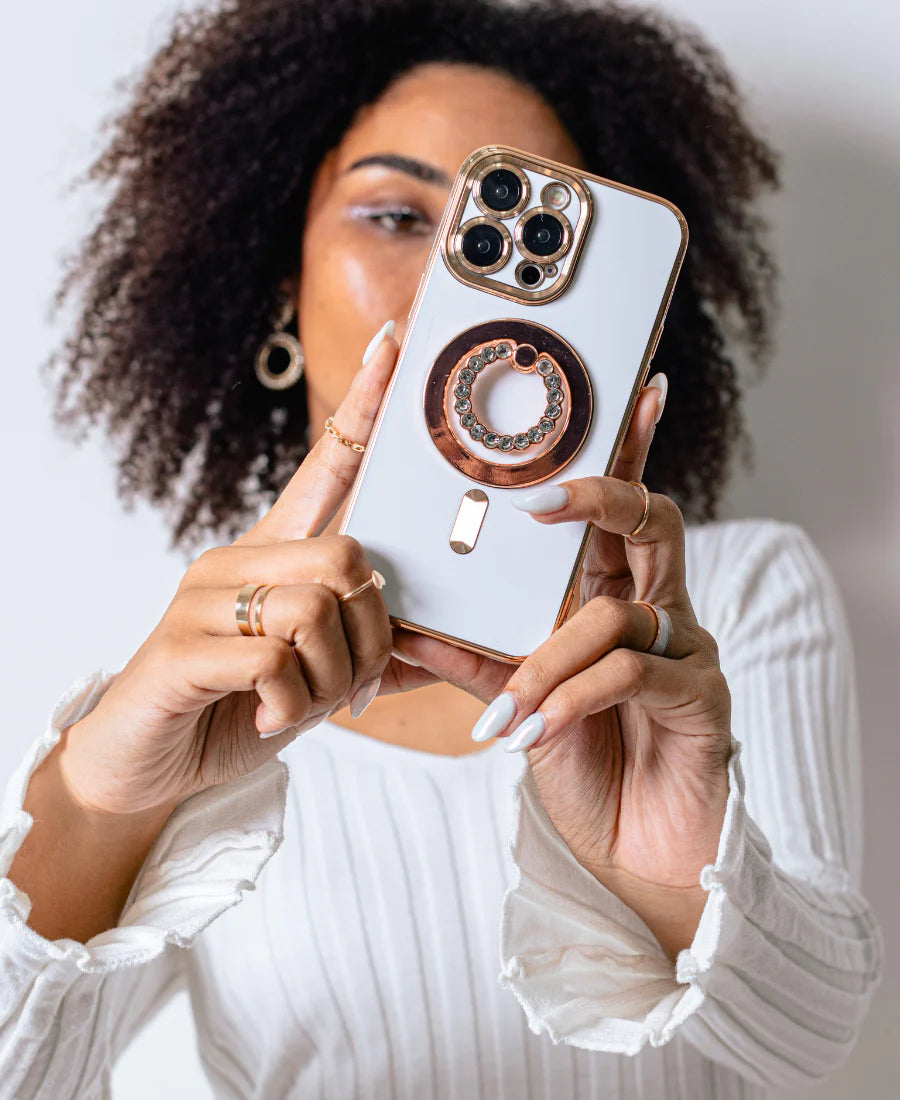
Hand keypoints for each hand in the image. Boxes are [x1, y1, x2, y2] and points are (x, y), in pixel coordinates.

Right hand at [59, 322, 416, 818]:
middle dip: (371, 635)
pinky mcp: (179, 648)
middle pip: (349, 555)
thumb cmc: (238, 707)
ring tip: (303, 706)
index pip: (328, 464)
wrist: (148, 765)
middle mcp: (234, 559)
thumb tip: (439, 647)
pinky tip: (268, 717)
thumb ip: (370, 653)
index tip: (394, 344)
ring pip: (317, 607)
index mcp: (272, 554)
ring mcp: (201, 599)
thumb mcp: (318, 678)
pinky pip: (274, 659)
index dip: (363, 407)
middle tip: (351, 682)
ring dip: (333, 678)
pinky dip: (293, 705)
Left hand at [391, 376, 731, 958]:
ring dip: (550, 660)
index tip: (630, 394)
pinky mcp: (702, 699)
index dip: (628, 449)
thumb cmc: (582, 761)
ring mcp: (689, 650)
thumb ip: (471, 657)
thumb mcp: (517, 699)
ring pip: (620, 614)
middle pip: (653, 520)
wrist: (629, 849)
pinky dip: (572, 698)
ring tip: (509, 708)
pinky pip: (631, 674)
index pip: (623, 509)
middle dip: (601, 497)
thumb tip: (403, 625)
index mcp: (618, 595)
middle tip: (543, 501)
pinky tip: (535, 733)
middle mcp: (662, 608)